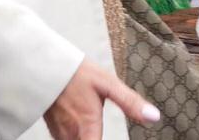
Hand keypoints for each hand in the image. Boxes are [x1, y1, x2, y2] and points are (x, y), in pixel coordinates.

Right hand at [42, 59, 158, 139]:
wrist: (44, 65)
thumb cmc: (76, 73)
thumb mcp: (108, 84)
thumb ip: (130, 103)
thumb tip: (153, 117)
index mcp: (86, 125)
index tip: (108, 137)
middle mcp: (70, 134)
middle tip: (102, 130)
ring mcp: (59, 133)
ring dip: (87, 138)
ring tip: (94, 131)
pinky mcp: (53, 129)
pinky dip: (75, 138)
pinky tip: (82, 131)